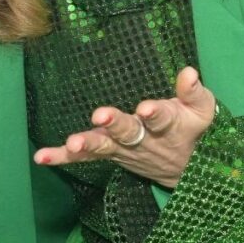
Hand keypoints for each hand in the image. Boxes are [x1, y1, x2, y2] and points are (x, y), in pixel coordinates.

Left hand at [36, 67, 217, 186]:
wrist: (188, 171)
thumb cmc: (193, 129)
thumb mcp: (202, 111)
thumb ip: (193, 92)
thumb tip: (187, 71)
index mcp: (169, 125)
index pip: (162, 118)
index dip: (154, 113)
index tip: (145, 108)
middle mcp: (143, 140)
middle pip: (128, 133)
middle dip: (115, 125)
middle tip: (101, 117)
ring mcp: (124, 150)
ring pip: (104, 147)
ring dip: (87, 144)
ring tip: (72, 142)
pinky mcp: (109, 154)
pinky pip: (84, 158)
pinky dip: (62, 157)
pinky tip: (41, 156)